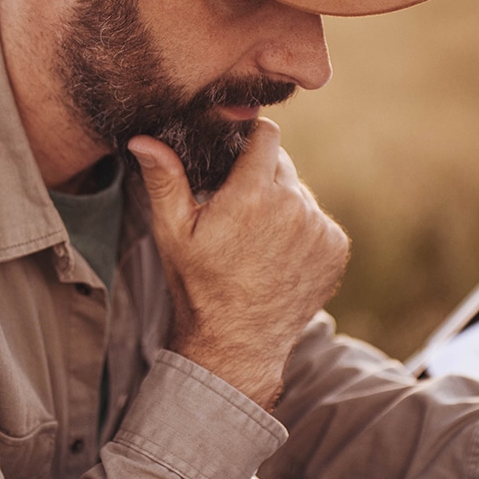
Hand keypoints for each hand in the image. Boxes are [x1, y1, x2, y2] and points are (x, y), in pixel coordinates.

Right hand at [129, 119, 348, 408]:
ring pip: (300, 194)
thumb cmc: (199, 286)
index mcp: (253, 194)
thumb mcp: (173, 232)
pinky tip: (277, 257)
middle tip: (238, 210)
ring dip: (282, 205)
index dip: (249, 140)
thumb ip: (164, 179)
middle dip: (261, 177)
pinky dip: (302, 231)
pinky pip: (318, 222)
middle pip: (282, 164)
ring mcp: (319, 228)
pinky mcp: (335, 248)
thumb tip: (142, 138)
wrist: (237, 344)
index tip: (235, 156)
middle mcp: (293, 205)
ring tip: (256, 241)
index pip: (265, 134)